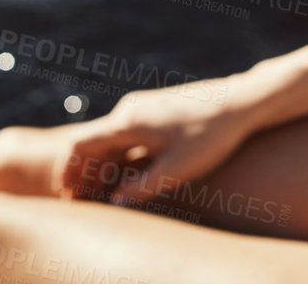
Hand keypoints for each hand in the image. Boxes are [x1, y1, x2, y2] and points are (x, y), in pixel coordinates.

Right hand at [52, 75, 259, 205]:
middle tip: (80, 203)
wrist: (240, 102)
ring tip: (101, 196)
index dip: (69, 171)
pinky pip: (127, 134)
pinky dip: (119, 157)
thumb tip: (114, 205)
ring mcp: (143, 108)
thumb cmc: (210, 135)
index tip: (67, 195)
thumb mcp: (176, 169)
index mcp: (128, 122)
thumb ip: (142, 188)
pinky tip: (127, 177)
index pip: (81, 144)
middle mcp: (129, 110)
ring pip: (111, 140)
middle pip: (93, 143)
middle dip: (83, 174)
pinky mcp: (156, 110)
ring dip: (102, 167)